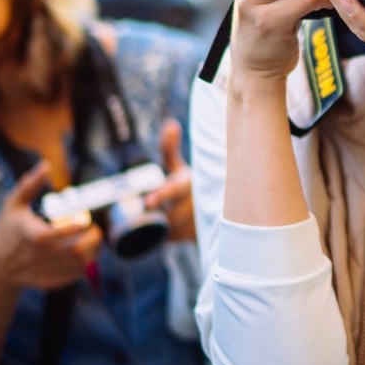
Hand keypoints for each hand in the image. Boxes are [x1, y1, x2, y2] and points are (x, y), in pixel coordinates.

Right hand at [0, 162, 102, 291]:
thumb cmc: (8, 231)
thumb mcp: (12, 205)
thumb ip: (29, 185)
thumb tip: (46, 166)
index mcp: (30, 236)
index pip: (53, 235)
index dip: (73, 227)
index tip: (84, 218)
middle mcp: (39, 257)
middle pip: (75, 252)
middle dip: (92, 239)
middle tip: (94, 229)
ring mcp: (46, 272)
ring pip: (80, 265)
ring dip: (93, 251)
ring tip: (92, 239)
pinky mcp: (52, 283)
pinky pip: (77, 274)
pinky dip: (86, 264)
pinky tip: (84, 253)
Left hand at [142, 119, 193, 241]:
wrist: (219, 207)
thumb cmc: (190, 185)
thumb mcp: (180, 168)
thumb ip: (170, 150)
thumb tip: (171, 124)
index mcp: (191, 183)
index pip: (177, 190)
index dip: (162, 195)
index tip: (147, 202)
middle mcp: (199, 202)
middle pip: (171, 215)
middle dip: (158, 217)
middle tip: (145, 217)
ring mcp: (201, 220)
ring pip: (174, 229)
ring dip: (162, 229)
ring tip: (155, 223)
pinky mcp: (199, 235)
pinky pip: (178, 240)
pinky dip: (168, 237)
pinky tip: (164, 234)